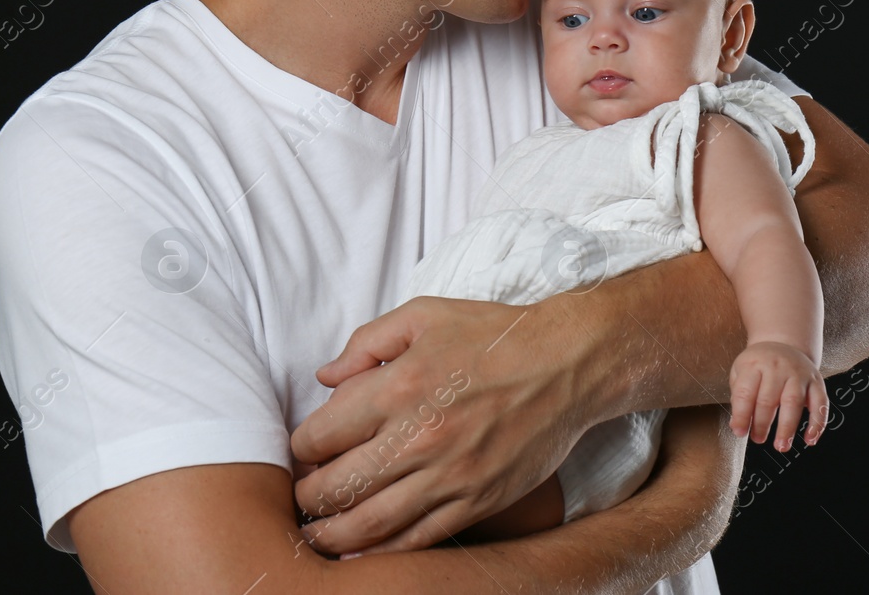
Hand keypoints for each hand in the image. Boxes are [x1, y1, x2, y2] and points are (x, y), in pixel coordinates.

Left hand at [290, 295, 588, 556]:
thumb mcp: (423, 315)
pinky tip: (361, 552)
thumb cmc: (493, 335)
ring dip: (332, 535)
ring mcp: (449, 476)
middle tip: (301, 498)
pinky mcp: (477, 501)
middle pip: (337, 487)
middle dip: (308, 498)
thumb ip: (366, 343)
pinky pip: (419, 539)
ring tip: (315, 536)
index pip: (321, 435)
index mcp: (397, 388)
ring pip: (371, 523)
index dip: (301, 449)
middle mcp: (418, 437)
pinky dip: (382, 552)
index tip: (304, 452)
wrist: (566, 363)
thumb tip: (325, 377)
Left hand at [727, 341, 827, 450]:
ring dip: (788, 428)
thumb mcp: (740, 370)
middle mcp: (777, 368)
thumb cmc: (760, 363)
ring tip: (781, 445)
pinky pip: (820, 403)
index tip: (739, 431)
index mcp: (754, 365)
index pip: (745, 393)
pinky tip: (810, 439)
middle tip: (758, 439)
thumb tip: (738, 425)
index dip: (741, 415)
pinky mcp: (816, 382)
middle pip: (768, 399)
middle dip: (762, 424)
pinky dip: (817, 424)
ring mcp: (798, 374)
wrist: (784, 342)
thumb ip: (738, 396)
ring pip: (794, 402)